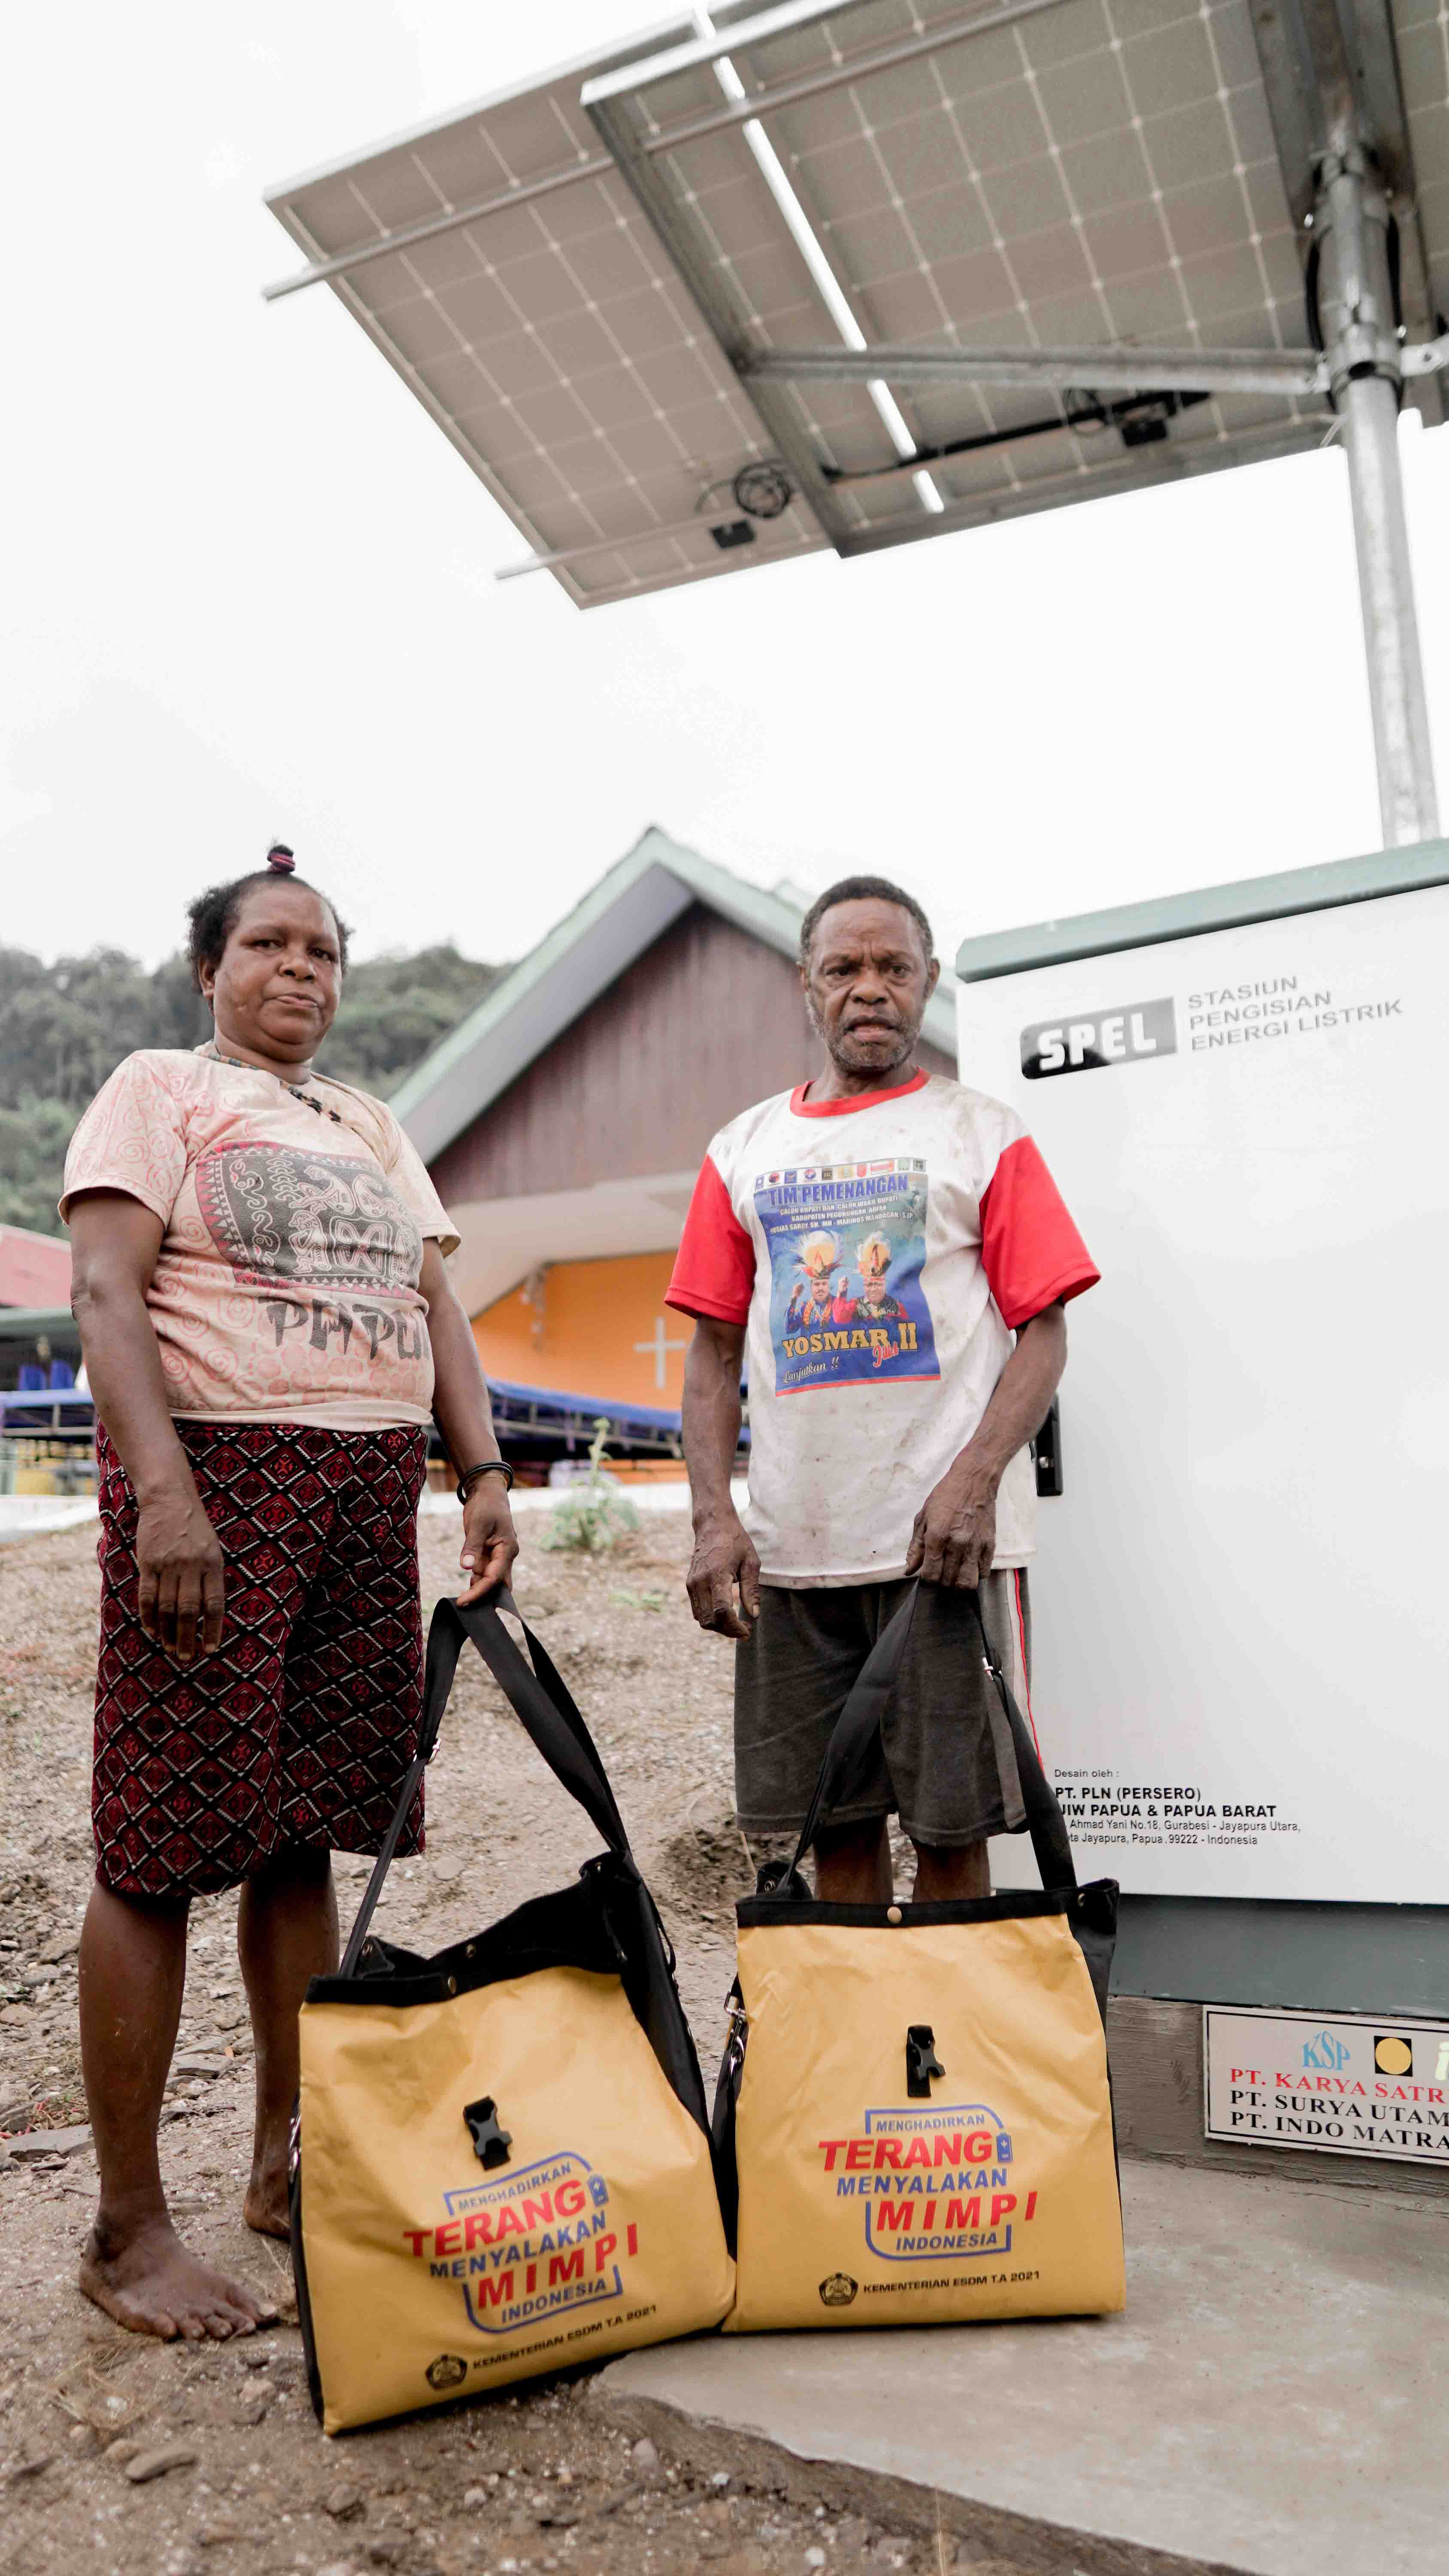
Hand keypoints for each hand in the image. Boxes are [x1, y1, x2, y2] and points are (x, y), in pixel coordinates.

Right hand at [136, 1486, 224, 1662]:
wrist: (170, 1500)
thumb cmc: (196, 1529)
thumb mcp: (213, 1550)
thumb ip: (210, 1578)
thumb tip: (208, 1614)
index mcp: (212, 1564)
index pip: (214, 1604)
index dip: (212, 1629)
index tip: (210, 1649)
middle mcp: (191, 1566)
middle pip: (189, 1610)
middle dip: (188, 1637)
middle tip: (187, 1656)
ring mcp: (168, 1564)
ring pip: (166, 1606)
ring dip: (168, 1631)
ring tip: (171, 1648)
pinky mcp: (148, 1563)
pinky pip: (147, 1595)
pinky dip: (149, 1616)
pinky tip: (152, 1630)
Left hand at [458, 1476, 518, 1605]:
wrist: (488, 1492)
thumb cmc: (486, 1505)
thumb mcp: (477, 1524)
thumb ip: (472, 1546)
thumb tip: (467, 1567)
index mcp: (508, 1549)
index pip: (495, 1578)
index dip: (479, 1591)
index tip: (463, 1601)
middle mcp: (506, 1556)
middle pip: (498, 1585)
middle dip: (485, 1598)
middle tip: (466, 1608)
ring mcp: (498, 1557)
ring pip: (491, 1582)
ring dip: (479, 1592)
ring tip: (463, 1604)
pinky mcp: (489, 1555)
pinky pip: (485, 1574)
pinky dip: (476, 1584)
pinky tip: (466, 1592)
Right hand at [686, 1510, 760, 1639]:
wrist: (713, 1525)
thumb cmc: (735, 1541)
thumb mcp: (751, 1563)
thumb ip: (751, 1590)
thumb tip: (754, 1615)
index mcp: (716, 1575)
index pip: (721, 1611)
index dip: (735, 1627)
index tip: (748, 1631)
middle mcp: (700, 1581)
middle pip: (710, 1620)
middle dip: (728, 1630)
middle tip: (745, 1629)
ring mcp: (692, 1584)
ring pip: (701, 1619)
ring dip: (719, 1627)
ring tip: (737, 1623)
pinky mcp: (689, 1584)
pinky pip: (697, 1610)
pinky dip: (710, 1618)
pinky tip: (725, 1614)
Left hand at [904, 1460, 997, 1588]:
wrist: (974, 1480)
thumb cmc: (945, 1497)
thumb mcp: (923, 1518)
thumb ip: (916, 1547)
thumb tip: (909, 1571)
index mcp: (937, 1536)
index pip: (930, 1575)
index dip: (926, 1580)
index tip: (927, 1575)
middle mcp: (957, 1544)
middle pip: (948, 1582)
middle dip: (941, 1582)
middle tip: (940, 1572)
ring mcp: (975, 1546)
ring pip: (968, 1583)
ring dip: (958, 1583)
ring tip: (954, 1574)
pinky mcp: (990, 1545)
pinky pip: (983, 1572)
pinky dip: (975, 1574)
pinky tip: (968, 1565)